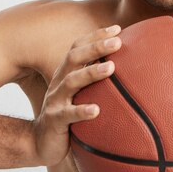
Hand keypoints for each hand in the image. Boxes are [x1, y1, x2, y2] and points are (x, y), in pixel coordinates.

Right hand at [32, 25, 121, 165]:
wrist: (41, 143)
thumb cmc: (69, 116)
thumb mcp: (81, 95)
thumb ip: (97, 83)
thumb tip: (130, 73)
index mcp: (66, 73)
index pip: (79, 47)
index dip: (95, 36)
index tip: (117, 28)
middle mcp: (59, 82)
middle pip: (75, 57)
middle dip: (96, 47)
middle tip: (118, 42)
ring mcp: (55, 100)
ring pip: (71, 81)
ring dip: (91, 72)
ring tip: (111, 68)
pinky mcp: (55, 120)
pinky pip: (68, 114)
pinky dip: (82, 110)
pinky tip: (97, 110)